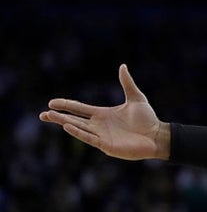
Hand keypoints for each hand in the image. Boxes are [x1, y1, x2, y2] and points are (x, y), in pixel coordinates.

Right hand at [39, 64, 167, 159]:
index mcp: (103, 114)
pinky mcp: (107, 145)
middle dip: (58, 117)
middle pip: (74, 119)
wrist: (158, 135)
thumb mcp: (136, 98)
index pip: (79, 109)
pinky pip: (89, 138)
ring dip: (64, 123)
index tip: (51, 102)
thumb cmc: (148, 119)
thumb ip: (127, 83)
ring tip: (50, 117)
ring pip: (78, 128)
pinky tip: (67, 126)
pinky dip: (78, 133)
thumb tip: (123, 66)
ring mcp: (102, 136)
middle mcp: (99, 125)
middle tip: (43, 114)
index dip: (66, 105)